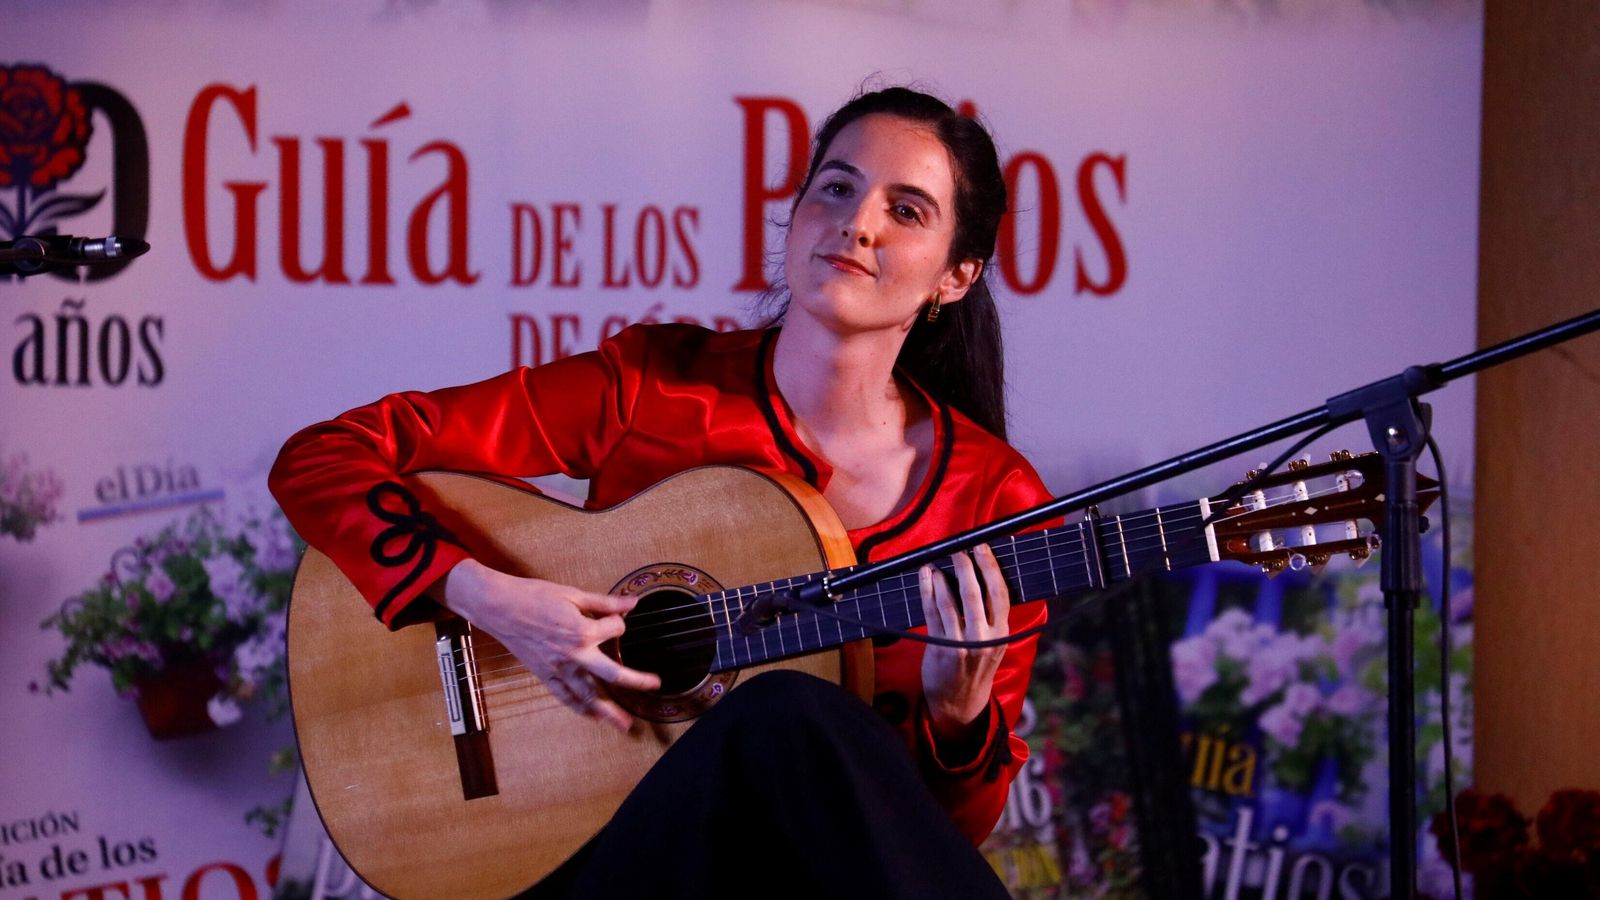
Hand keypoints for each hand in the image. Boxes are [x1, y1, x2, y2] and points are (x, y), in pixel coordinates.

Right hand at [440, 559, 660, 731]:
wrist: (499, 607)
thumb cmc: (534, 596)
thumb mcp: (573, 594)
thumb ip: (605, 602)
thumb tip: (632, 603)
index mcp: (582, 631)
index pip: (615, 629)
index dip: (618, 622)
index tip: (614, 617)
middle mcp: (574, 655)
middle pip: (612, 673)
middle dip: (635, 680)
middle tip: (654, 685)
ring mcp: (558, 668)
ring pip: (588, 695)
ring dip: (608, 711)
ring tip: (625, 724)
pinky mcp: (545, 675)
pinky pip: (565, 697)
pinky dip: (580, 709)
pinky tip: (593, 718)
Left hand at [918, 544, 1009, 744]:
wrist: (960, 703)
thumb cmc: (976, 667)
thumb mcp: (993, 644)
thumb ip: (989, 617)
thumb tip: (979, 577)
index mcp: (1001, 634)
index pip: (999, 593)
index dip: (990, 567)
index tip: (982, 548)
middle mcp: (983, 639)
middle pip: (975, 593)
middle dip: (966, 566)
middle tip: (959, 549)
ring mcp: (960, 644)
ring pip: (950, 602)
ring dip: (942, 578)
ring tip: (937, 563)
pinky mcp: (939, 648)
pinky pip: (931, 613)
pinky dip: (928, 591)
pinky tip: (926, 578)